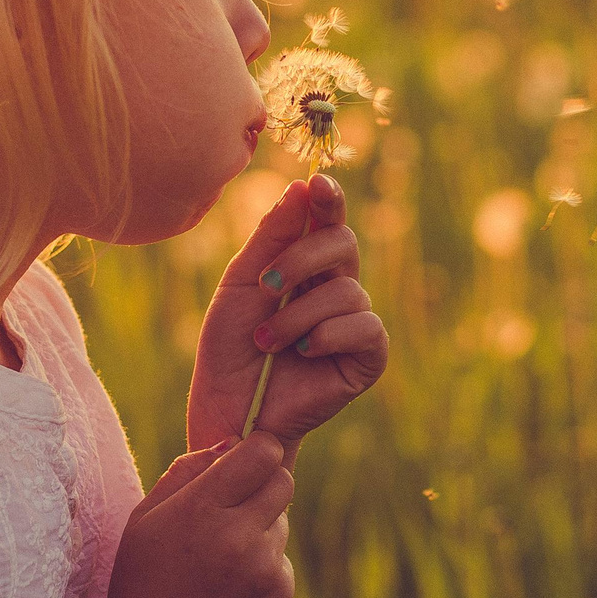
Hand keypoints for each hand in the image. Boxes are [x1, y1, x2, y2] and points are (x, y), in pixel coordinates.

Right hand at [96, 433, 293, 597]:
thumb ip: (187, 470)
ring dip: (260, 528)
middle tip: (232, 506)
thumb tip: (231, 443)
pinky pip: (283, 559)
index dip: (253, 452)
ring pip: (282, 521)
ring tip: (221, 556)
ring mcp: (264, 569)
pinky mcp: (280, 595)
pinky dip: (263, 564)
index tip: (238, 464)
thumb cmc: (141, 581)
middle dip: (262, 484)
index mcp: (202, 509)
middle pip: (284, 480)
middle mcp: (240, 536)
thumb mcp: (145, 517)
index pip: (263, 451)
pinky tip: (230, 586)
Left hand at [191, 175, 388, 450]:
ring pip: (347, 290)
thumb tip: (302, 186)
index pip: (326, 220)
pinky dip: (328, 334)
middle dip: (303, 257)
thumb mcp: (240, 286)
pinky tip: (303, 353)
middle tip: (266, 284)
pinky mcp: (367, 359)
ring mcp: (353, 323)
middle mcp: (334, 288)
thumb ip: (271, 238)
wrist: (230, 414)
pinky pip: (366, 327)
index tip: (317, 183)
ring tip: (267, 342)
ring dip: (298, 314)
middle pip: (343, 243)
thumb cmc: (230, 351)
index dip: (328, 198)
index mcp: (305, 266)